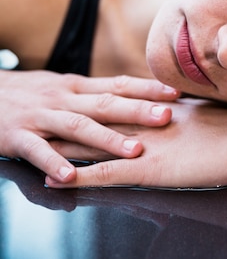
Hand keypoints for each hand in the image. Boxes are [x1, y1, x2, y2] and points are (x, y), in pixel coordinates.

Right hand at [0, 70, 178, 182]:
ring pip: (78, 126)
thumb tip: (131, 95)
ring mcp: (41, 116)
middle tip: (166, 118)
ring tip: (133, 151)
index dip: (147, 87)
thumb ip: (92, 93)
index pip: (118, 83)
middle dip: (137, 110)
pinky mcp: (17, 135)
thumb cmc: (29, 92)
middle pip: (105, 103)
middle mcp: (63, 97)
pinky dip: (53, 162)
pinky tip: (70, 177)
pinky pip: (37, 150)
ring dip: (107, 139)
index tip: (175, 93)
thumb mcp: (62, 86)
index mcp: (76, 86)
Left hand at [45, 99, 226, 188]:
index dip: (84, 105)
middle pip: (92, 120)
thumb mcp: (201, 111)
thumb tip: (172, 106)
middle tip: (36, 119)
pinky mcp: (149, 170)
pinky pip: (106, 175)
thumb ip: (180, 109)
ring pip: (92, 145)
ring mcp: (143, 146)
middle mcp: (142, 123)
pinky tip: (57, 182)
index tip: (62, 103)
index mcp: (153, 109)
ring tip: (31, 148)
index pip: (110, 105)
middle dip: (63, 122)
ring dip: (60, 148)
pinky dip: (80, 177)